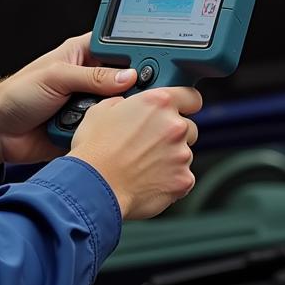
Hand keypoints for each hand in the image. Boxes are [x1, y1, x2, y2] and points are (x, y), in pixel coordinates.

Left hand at [0, 33, 137, 168]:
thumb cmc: (17, 95)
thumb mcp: (56, 77)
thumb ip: (92, 76)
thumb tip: (127, 76)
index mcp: (81, 54)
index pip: (118, 46)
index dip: (135, 52)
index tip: (153, 62)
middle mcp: (89, 77)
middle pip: (125, 78)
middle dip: (133, 86)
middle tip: (143, 93)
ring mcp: (90, 103)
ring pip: (120, 105)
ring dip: (120, 111)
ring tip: (125, 114)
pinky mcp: (89, 127)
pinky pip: (109, 129)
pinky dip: (110, 131)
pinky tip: (114, 132)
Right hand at [69, 87, 201, 219]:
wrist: (94, 187)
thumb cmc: (95, 151)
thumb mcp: (100, 110)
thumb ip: (122, 102)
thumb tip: (125, 104)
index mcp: (158, 103)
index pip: (190, 96)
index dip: (185, 103)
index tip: (182, 110)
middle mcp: (174, 126)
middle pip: (188, 127)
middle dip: (172, 134)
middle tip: (149, 143)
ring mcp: (182, 154)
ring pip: (184, 154)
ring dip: (170, 158)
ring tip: (143, 165)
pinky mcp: (183, 180)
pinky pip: (183, 177)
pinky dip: (170, 179)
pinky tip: (148, 180)